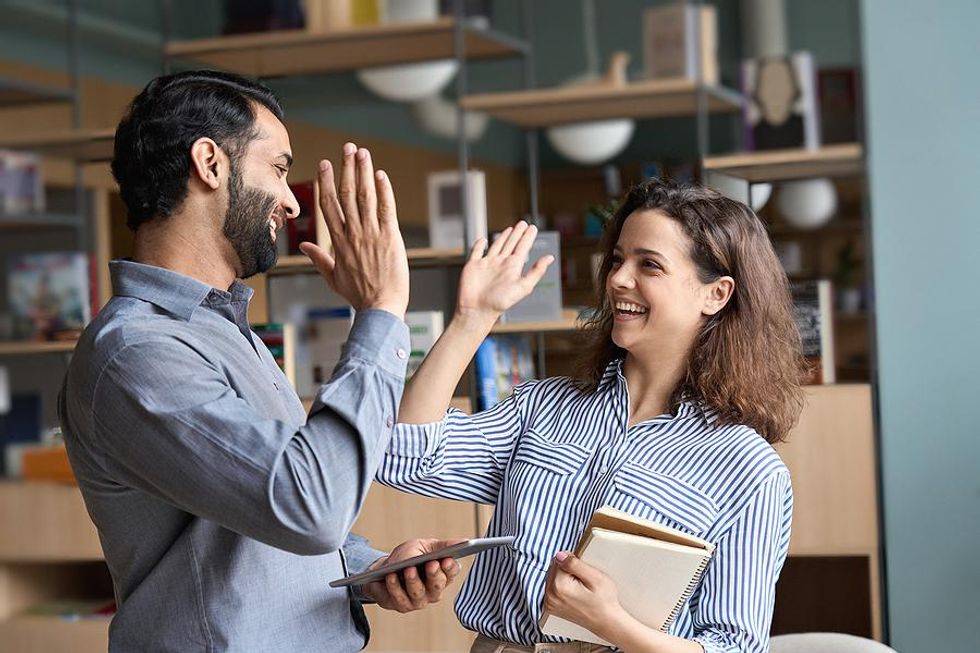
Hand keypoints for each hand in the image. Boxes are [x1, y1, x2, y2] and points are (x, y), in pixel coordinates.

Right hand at [299, 143, 408, 318]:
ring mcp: (371, 234)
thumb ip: (319, 259)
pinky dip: (384, 190)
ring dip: (363, 172)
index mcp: (338, 242)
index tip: (325, 163)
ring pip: (364, 197)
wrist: (380, 308)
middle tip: (347, 147)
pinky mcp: (390, 237)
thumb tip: (306, 246)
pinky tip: (380, 175)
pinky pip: (386, 209)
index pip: (328, 205)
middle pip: (346, 194)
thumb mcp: (333, 278)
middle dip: (346, 168)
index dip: (325, 182)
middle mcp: (352, 234)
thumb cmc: (359, 295)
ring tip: (362, 152)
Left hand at [360, 538, 464, 612]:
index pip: (452, 572)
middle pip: (438, 585)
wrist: (384, 569)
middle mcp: (434, 590)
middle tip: (431, 564)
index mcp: (443, 573)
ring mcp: (419, 600)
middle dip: (434, 575)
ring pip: (419, 593)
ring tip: (409, 569)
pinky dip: (395, 586)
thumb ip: (443, 546)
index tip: (447, 559)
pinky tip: (392, 576)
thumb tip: (465, 541)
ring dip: (413, 581)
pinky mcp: (403, 606)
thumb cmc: (408, 557)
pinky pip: (400, 598)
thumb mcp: (424, 546)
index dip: (450, 567)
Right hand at [455, 221, 553, 326]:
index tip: (532, 227)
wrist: (478, 310)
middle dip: (517, 234)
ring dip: (503, 237)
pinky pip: (476, 252)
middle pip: (511, 244)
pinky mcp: (473, 265)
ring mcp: (487, 264)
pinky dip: (479, 245)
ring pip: (497, 246)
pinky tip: (483, 240)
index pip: (523, 247)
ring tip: (510, 229)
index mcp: (513, 267)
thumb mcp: (523, 286)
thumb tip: (550, 258)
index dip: (528, 237)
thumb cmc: (500, 302)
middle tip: (523, 223)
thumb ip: (536, 272)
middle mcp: (501, 264)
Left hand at [543, 551, 623, 641]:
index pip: (559, 559)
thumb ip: (575, 564)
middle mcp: (550, 596)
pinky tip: (574, 593)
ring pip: (552, 577)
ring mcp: (549, 603)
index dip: (573, 562)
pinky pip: (552, 587)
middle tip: (583, 582)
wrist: (606, 622)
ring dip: (564, 578)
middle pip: (553, 568)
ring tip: (580, 588)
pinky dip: (561, 587)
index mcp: (559, 586)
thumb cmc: (604, 601)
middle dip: (567, 570)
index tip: (584, 573)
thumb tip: (560, 555)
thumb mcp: (595, 578)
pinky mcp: (550, 607)